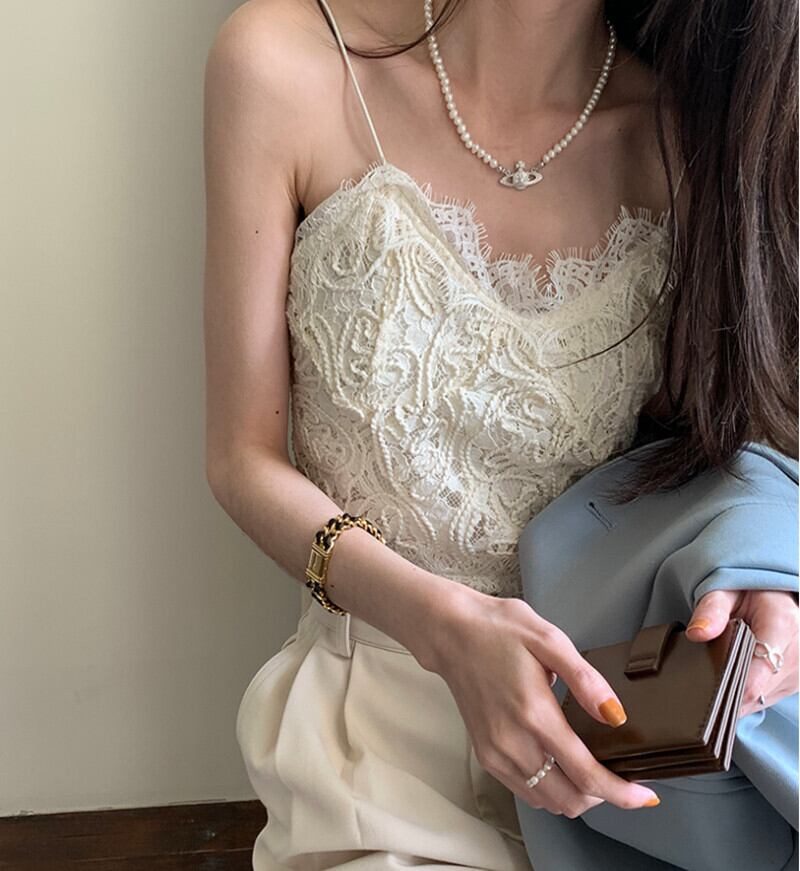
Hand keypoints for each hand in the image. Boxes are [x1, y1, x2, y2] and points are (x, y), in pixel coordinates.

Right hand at [420, 587, 661, 817]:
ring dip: (575, 794)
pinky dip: (550, 789)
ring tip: (590, 768)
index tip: (645, 796)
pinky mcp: (485, 754)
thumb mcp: (548, 638)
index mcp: (534, 713)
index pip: (586, 774)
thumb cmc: (499, 628)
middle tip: (618, 774)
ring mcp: (496, 753)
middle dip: (602, 796)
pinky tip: (559, 765)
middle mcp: (513, 742)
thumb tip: (616, 715)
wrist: (450, 632)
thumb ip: (585, 679)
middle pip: (570, 800)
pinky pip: (525, 791)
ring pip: (547, 801)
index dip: (621, 793)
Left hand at [686, 589, 798, 716]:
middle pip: (755, 690)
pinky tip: (736, 673)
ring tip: (724, 665)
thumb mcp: (724, 591)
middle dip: (726, 685)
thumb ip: (710, 610)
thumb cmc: (746, 593)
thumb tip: (697, 633)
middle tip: (705, 671)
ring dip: (737, 690)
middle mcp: (797, 651)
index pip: (758, 670)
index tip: (705, 687)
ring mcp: (798, 671)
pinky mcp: (794, 683)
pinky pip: (764, 699)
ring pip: (758, 699)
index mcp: (783, 624)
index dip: (729, 684)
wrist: (770, 597)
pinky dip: (746, 691)